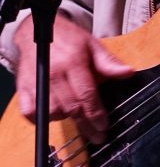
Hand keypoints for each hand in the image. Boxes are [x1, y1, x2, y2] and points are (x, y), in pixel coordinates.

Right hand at [14, 12, 133, 143]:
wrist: (38, 30)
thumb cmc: (68, 39)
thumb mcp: (92, 45)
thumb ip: (109, 63)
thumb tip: (128, 73)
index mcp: (72, 62)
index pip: (86, 95)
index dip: (96, 114)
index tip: (104, 126)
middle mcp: (53, 74)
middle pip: (71, 107)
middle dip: (86, 125)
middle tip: (97, 136)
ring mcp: (36, 82)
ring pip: (52, 112)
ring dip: (65, 119)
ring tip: (76, 117)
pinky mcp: (23, 87)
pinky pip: (30, 112)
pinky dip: (41, 118)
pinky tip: (52, 115)